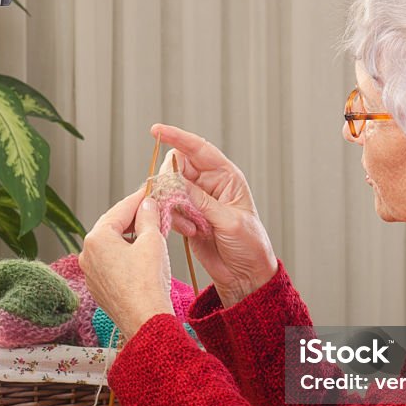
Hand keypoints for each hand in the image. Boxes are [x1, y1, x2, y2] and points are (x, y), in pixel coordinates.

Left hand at [80, 189, 174, 340]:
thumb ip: (148, 217)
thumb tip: (147, 204)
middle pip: (112, 226)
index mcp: (96, 238)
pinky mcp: (98, 287)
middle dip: (132, 218)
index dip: (138, 198)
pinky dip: (125, 255)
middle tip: (152, 210)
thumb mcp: (152, 241)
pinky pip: (111, 263)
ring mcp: (90, 272)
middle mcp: (87, 253)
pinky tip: (141, 256)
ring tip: (150, 233)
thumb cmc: (148, 282)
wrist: (145, 320)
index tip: (149, 190)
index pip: (120, 209)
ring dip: (129, 237)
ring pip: (111, 245)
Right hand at [152, 123, 277, 306]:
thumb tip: (177, 183)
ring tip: (192, 226)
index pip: (198, 149)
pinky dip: (173, 219)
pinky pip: (168, 209)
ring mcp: (196, 200)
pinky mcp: (186, 217)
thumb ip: (202, 202)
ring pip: (170, 188)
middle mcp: (210, 184)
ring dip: (174, 205)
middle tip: (177, 201)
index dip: (177, 137)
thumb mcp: (229, 221)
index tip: (156, 131)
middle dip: (172, 181)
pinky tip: (190, 232)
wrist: (245, 274)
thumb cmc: (249, 244)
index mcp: (227, 177)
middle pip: (177, 167)